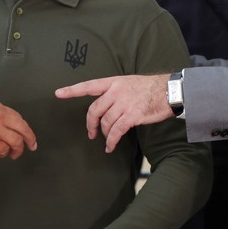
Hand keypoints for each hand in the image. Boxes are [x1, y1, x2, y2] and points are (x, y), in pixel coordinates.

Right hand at [0, 101, 36, 158]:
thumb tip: (1, 125)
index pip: (17, 117)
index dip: (25, 127)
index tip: (28, 134)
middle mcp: (0, 118)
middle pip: (23, 129)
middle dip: (30, 138)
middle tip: (32, 146)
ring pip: (16, 142)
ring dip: (16, 150)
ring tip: (13, 154)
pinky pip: (2, 150)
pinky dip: (1, 153)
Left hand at [55, 74, 170, 152]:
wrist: (169, 91)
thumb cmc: (150, 88)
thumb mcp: (129, 82)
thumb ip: (115, 91)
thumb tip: (106, 104)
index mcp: (113, 82)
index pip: (89, 85)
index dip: (72, 90)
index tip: (58, 93)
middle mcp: (116, 91)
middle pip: (94, 110)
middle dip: (90, 124)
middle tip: (91, 133)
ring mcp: (124, 103)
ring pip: (105, 122)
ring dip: (104, 134)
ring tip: (106, 140)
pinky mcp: (132, 116)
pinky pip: (116, 131)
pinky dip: (111, 141)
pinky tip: (110, 146)